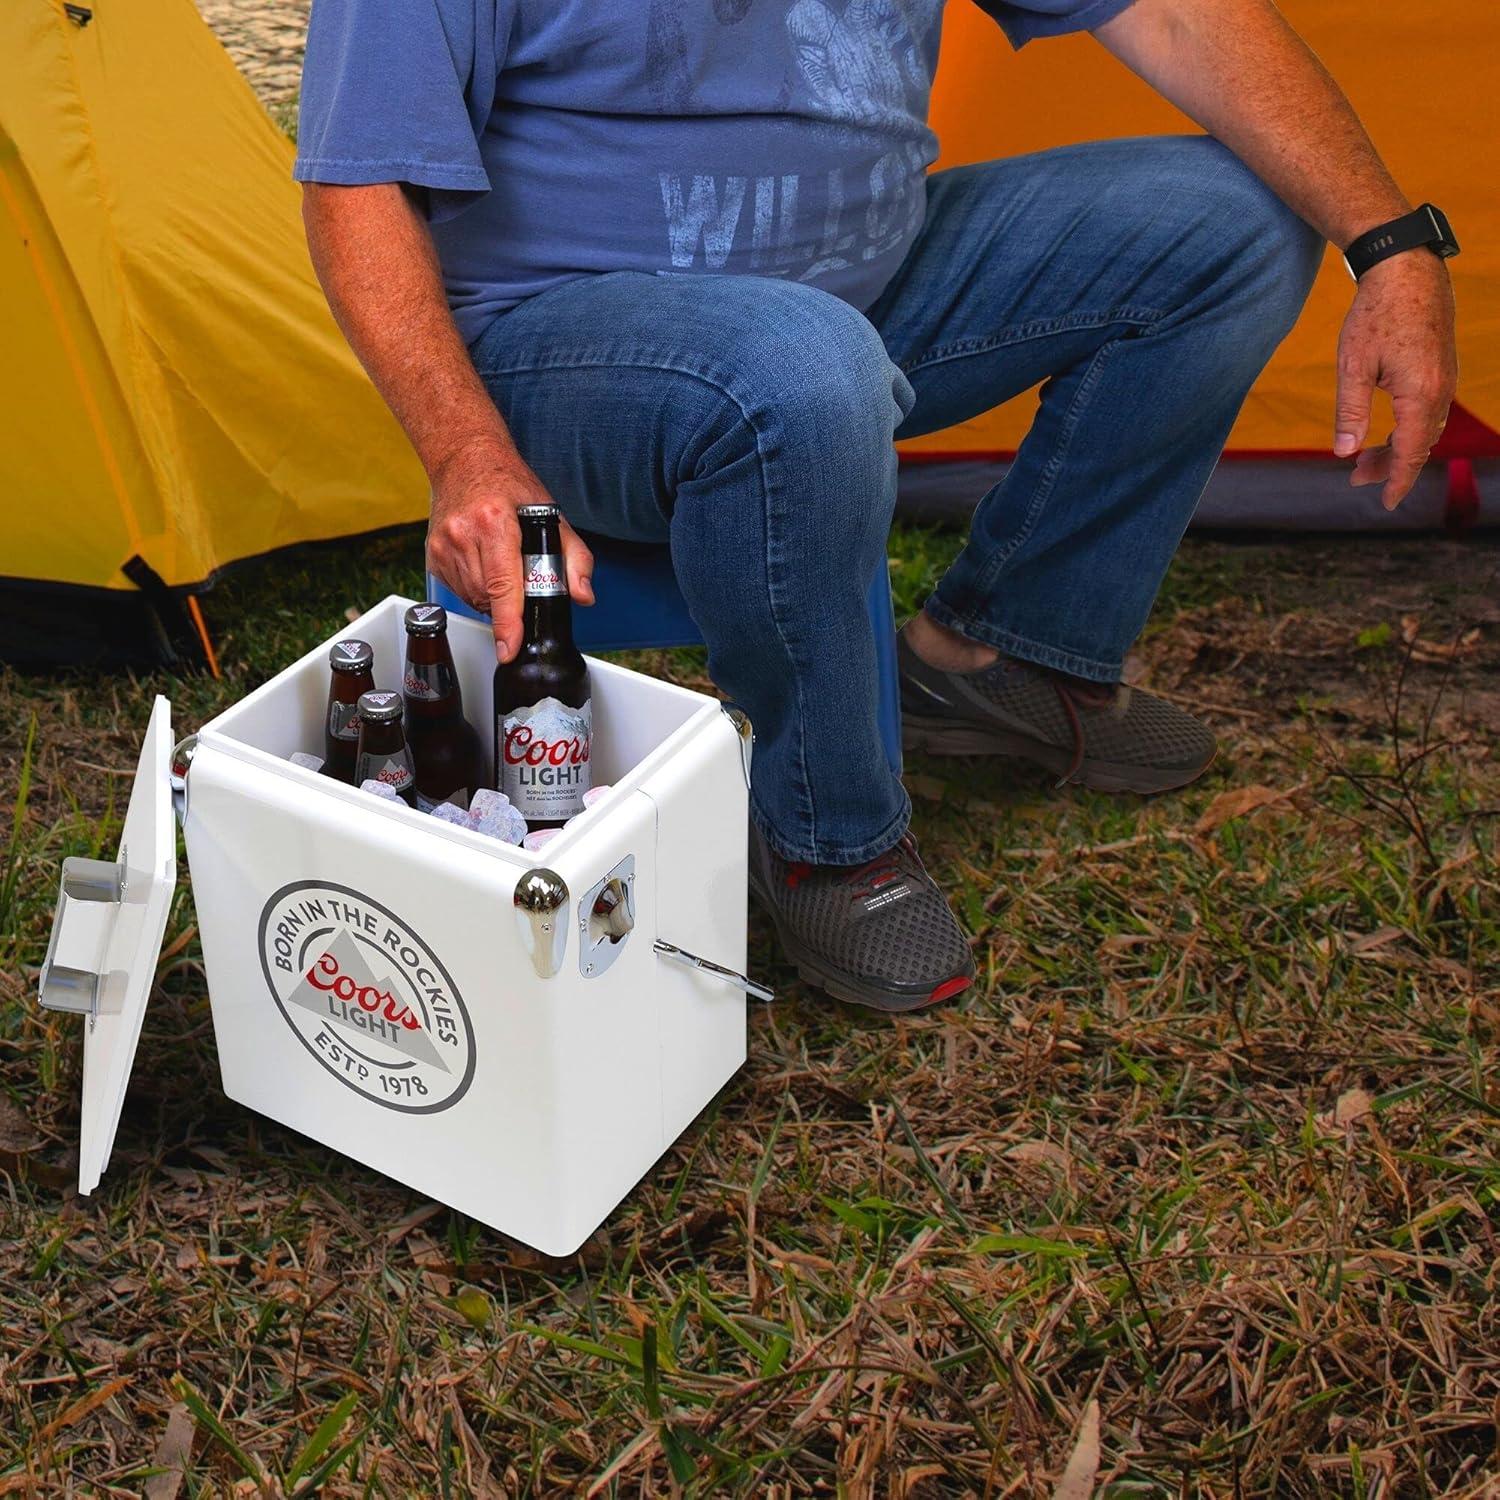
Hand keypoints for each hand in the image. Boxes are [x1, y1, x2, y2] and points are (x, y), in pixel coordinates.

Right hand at [425, 437, 594, 661]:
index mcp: (495, 523)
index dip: (508, 622)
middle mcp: (464, 534)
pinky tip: (484, 564)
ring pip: (474, 598)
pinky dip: (476, 588)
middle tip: (520, 574)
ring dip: (493, 596)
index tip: (508, 648)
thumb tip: (583, 595)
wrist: (465, 460)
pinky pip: (459, 591)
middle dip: (511, 601)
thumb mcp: (552, 514)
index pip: (503, 585)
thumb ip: (575, 558)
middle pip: (491, 597)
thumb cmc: (509, 485)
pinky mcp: (432, 555)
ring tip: (502, 565)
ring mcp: (443, 546)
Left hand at [1333, 251, 1457, 509]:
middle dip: (1391, 467)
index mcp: (1420, 394)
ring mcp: (1445, 378)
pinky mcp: (1442, 367)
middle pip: (1419, 445)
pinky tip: (1387, 431)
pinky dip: (1409, 428)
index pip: (1410, 452)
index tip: (1386, 503)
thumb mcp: (1352, 367)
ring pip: (1426, 429)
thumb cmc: (1375, 316)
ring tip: (1365, 460)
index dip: (1396, 481)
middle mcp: (1441, 390)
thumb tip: (1345, 453)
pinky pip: (1430, 411)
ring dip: (1399, 448)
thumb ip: (1350, 413)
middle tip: (1356, 479)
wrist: (1406, 269)